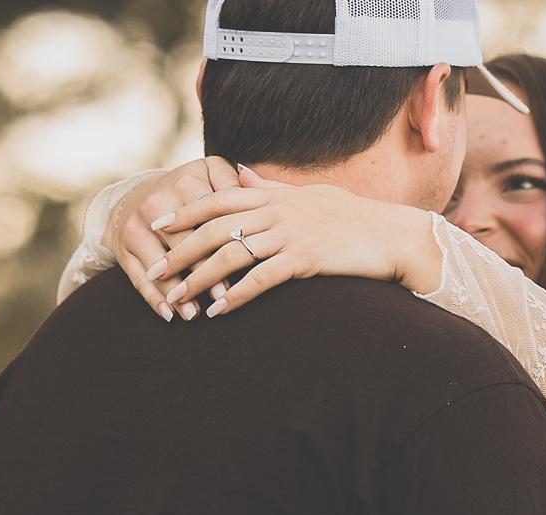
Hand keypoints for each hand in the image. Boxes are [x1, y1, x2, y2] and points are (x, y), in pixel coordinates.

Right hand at [108, 157, 240, 320]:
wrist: (136, 195)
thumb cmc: (187, 191)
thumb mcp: (208, 174)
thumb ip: (232, 181)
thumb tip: (256, 187)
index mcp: (184, 183)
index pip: (210, 218)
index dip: (227, 244)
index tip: (246, 267)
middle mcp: (156, 203)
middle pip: (185, 244)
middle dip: (204, 273)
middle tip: (222, 298)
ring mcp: (136, 225)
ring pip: (160, 264)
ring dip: (177, 292)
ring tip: (195, 314)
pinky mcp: (122, 246)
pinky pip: (138, 277)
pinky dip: (153, 298)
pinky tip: (170, 315)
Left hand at [143, 166, 444, 318]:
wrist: (392, 235)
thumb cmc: (353, 218)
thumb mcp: (307, 195)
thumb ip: (267, 187)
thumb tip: (236, 173)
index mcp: (273, 196)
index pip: (216, 199)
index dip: (184, 212)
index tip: (156, 226)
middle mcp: (276, 211)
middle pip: (214, 229)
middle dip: (179, 251)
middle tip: (154, 273)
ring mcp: (289, 234)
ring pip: (231, 255)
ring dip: (200, 278)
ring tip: (177, 298)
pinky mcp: (305, 260)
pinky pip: (262, 279)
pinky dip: (237, 295)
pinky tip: (218, 311)